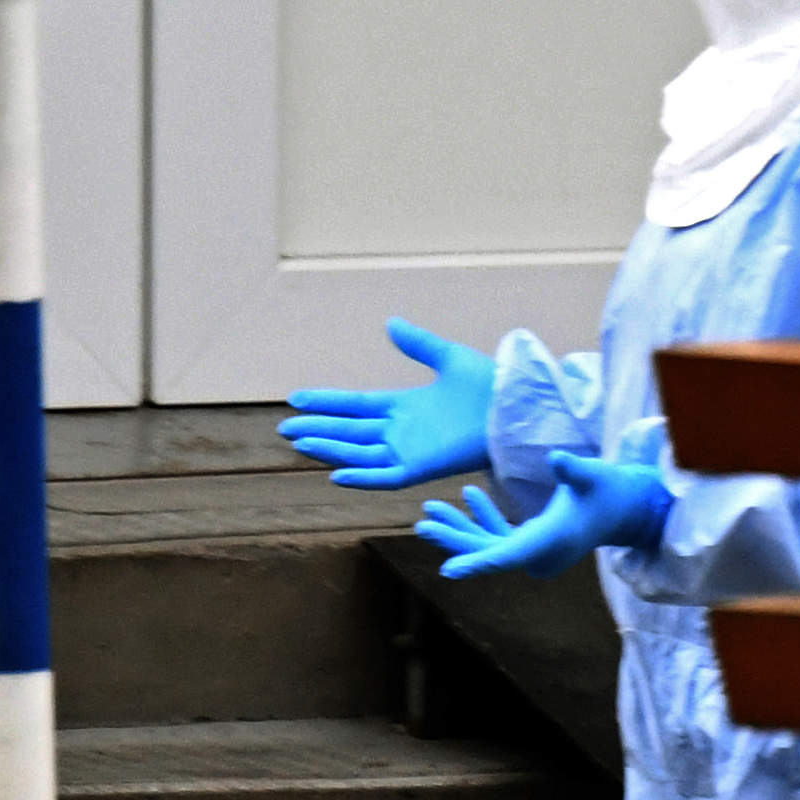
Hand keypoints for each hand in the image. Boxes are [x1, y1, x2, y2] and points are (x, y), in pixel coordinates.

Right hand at [281, 318, 496, 490]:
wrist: (516, 408)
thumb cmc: (490, 385)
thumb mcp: (447, 357)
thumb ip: (418, 344)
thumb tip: (390, 323)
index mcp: (405, 406)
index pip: (355, 406)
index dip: (326, 403)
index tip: (296, 399)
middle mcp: (401, 431)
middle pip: (348, 431)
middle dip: (317, 429)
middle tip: (284, 430)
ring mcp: (409, 451)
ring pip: (357, 453)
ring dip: (329, 448)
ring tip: (298, 442)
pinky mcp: (422, 468)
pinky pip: (384, 476)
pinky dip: (361, 476)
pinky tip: (336, 472)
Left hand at [417, 450, 670, 580]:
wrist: (630, 508)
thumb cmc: (611, 490)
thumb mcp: (594, 475)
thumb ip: (573, 469)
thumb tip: (557, 458)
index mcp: (549, 543)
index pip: (506, 556)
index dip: (476, 562)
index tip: (448, 571)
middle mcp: (538, 554)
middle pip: (488, 553)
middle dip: (455, 539)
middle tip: (423, 523)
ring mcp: (535, 551)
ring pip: (490, 545)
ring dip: (462, 529)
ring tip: (430, 511)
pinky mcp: (535, 542)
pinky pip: (502, 537)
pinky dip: (485, 519)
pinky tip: (470, 494)